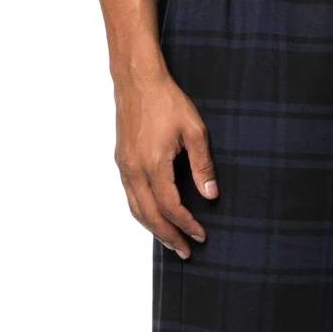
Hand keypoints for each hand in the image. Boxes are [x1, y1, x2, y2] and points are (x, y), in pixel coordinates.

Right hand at [113, 73, 216, 257]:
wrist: (137, 80)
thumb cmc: (166, 100)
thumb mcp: (194, 130)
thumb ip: (202, 165)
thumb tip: (210, 195)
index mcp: (153, 164)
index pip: (170, 206)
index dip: (187, 224)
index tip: (201, 235)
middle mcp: (134, 169)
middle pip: (150, 215)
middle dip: (169, 236)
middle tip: (185, 252)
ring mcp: (125, 166)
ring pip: (136, 209)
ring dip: (153, 229)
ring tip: (170, 242)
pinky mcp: (122, 161)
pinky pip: (130, 197)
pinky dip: (142, 213)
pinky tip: (154, 218)